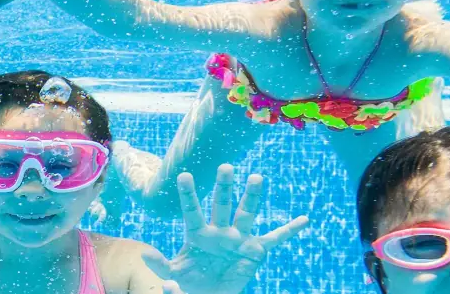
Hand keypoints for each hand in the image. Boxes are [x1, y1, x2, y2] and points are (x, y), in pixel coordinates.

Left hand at [142, 165, 308, 293]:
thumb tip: (145, 253)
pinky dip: (289, 230)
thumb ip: (160, 265)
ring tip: (257, 178)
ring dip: (252, 197)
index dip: (188, 194)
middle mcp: (219, 231)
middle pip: (221, 205)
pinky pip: (275, 239)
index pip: (191, 211)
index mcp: (197, 234)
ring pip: (247, 214)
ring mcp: (238, 238)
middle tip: (225, 167)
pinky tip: (304, 219)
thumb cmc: (189, 283)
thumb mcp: (172, 275)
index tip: (184, 175)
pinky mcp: (255, 251)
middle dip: (224, 187)